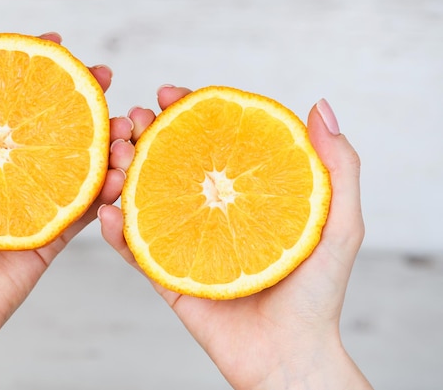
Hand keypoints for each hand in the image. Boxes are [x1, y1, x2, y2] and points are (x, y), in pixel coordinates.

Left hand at [0, 32, 134, 389]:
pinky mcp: (51, 235)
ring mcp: (31, 202)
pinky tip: (121, 173)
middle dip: (82, 95)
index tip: (55, 42)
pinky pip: (84, 209)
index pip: (3, 102)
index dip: (28, 68)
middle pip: (48, 124)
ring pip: (76, 162)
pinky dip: (106, 190)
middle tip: (104, 76)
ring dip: (105, 140)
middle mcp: (4, 174)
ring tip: (124, 127)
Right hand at [99, 85, 372, 389]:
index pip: (211, 142)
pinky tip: (107, 212)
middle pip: (169, 162)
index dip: (188, 112)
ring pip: (144, 200)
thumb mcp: (341, 224)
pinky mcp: (168, 275)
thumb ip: (338, 167)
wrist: (289, 355)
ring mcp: (186, 242)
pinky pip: (136, 250)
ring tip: (114, 156)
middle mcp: (211, 212)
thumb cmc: (319, 293)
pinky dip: (116, 232)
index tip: (167, 93)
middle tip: (129, 119)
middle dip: (143, 134)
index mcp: (243, 195)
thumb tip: (321, 105)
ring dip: (121, 173)